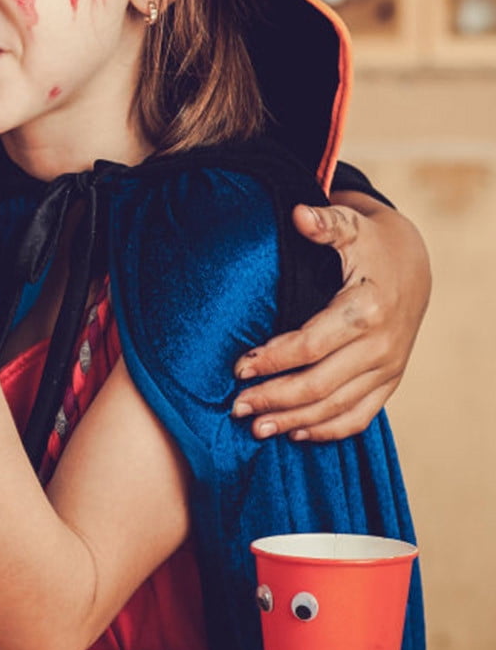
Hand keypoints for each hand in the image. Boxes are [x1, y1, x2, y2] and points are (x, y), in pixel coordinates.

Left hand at [232, 197, 430, 441]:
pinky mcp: (391, 380)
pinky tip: (297, 434)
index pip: (310, 346)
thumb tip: (298, 214)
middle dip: (274, 399)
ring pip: (337, 407)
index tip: (237, 368)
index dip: (272, 359)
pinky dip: (329, 430)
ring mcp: (388, 367)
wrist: (414, 262)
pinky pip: (362, 416)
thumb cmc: (371, 243)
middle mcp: (380, 345)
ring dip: (295, 421)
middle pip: (320, 385)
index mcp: (365, 310)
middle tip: (235, 408)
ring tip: (256, 429)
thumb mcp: (352, 225)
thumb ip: (325, 222)